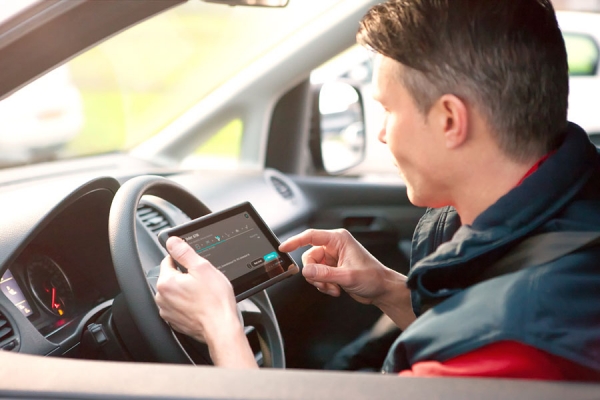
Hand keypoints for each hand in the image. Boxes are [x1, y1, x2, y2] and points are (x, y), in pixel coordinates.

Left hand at [155, 236, 256, 367]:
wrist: (221, 328)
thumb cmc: (215, 301)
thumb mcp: (203, 268)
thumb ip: (184, 252)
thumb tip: (172, 241)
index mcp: (166, 282)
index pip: (168, 261)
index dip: (183, 260)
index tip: (195, 265)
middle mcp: (162, 298)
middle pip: (171, 277)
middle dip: (185, 276)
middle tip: (202, 280)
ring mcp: (168, 312)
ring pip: (175, 292)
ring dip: (186, 290)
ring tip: (203, 294)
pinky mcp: (175, 322)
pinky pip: (179, 307)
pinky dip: (187, 304)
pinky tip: (201, 304)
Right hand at [279, 229, 415, 328]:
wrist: (382, 290)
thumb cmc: (373, 278)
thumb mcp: (347, 276)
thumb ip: (324, 273)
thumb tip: (305, 270)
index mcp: (338, 239)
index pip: (310, 236)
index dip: (295, 241)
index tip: (283, 248)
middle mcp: (334, 246)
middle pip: (309, 256)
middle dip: (314, 273)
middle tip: (324, 283)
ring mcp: (333, 258)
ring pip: (312, 268)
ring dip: (320, 281)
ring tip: (334, 287)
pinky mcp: (332, 269)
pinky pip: (317, 276)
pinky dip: (323, 285)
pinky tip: (336, 289)